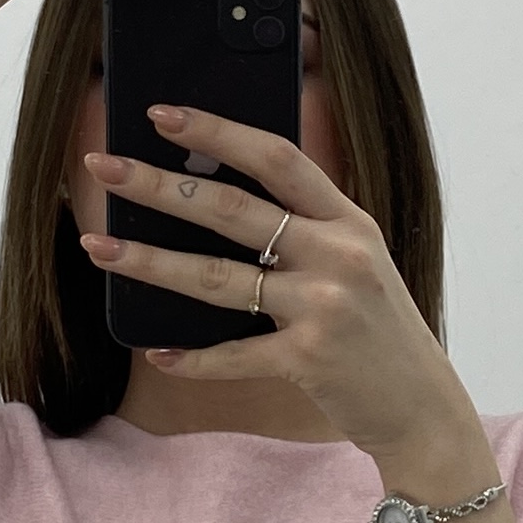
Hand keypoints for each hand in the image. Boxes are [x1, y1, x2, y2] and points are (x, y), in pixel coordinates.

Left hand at [79, 108, 478, 466]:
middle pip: (232, 209)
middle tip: (103, 166)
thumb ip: (305, 233)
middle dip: (158, 185)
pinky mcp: (309, 359)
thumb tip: (214, 205)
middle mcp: (337, 254)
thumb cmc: (377, 334)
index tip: (162, 114)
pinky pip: (234, 355)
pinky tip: (157, 352)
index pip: (276, 158)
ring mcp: (324, 307)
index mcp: (347, 219)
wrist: (422, 407)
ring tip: (100, 248)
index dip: (217, 132)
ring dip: (150, 262)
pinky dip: (192, 357)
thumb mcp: (356, 264)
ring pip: (218, 278)